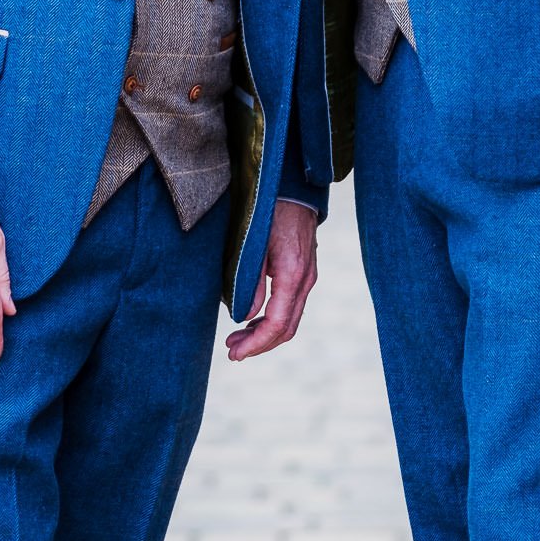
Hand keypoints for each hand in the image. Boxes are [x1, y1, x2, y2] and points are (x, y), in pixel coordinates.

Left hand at [224, 200, 317, 361]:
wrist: (293, 186)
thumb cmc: (270, 211)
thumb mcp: (254, 245)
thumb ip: (250, 282)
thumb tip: (243, 317)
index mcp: (292, 275)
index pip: (277, 324)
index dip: (256, 344)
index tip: (235, 354)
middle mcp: (305, 280)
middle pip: (286, 329)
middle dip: (259, 345)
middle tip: (232, 351)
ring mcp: (307, 277)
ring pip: (290, 319)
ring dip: (265, 334)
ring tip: (237, 338)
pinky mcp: (304, 272)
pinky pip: (291, 306)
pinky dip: (273, 319)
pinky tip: (253, 319)